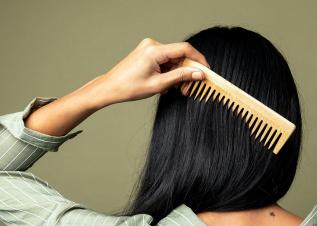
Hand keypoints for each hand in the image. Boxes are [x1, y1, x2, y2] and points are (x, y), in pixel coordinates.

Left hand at [79, 38, 210, 108]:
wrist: (111, 88)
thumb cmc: (130, 87)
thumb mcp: (159, 85)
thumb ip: (181, 77)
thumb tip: (199, 74)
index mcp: (155, 51)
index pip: (185, 50)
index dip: (199, 60)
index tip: (206, 72)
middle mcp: (152, 45)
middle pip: (180, 56)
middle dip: (187, 73)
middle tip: (188, 89)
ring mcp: (149, 48)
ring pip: (173, 60)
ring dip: (178, 74)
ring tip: (174, 89)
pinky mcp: (148, 53)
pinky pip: (166, 61)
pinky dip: (169, 72)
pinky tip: (165, 84)